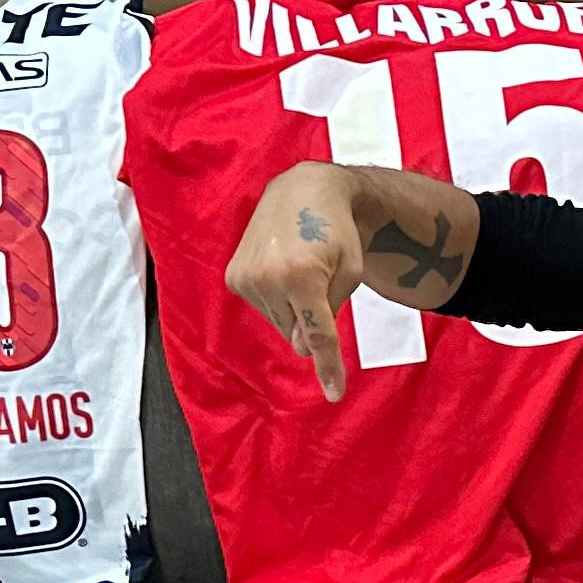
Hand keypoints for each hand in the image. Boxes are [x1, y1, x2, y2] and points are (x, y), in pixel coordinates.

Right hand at [225, 165, 368, 402]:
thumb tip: (301, 347)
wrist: (304, 190)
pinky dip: (277, 299)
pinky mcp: (233, 275)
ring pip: (279, 323)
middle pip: (297, 331)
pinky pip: (262, 308)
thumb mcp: (349, 272)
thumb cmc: (337, 231)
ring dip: (294, 308)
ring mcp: (246, 277)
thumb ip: (330, 313)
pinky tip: (283, 267)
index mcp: (303, 276)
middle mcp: (268, 278)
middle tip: (320, 279)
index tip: (334, 393)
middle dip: (312, 319)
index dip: (328, 366)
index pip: (318, 335)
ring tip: (300, 267)